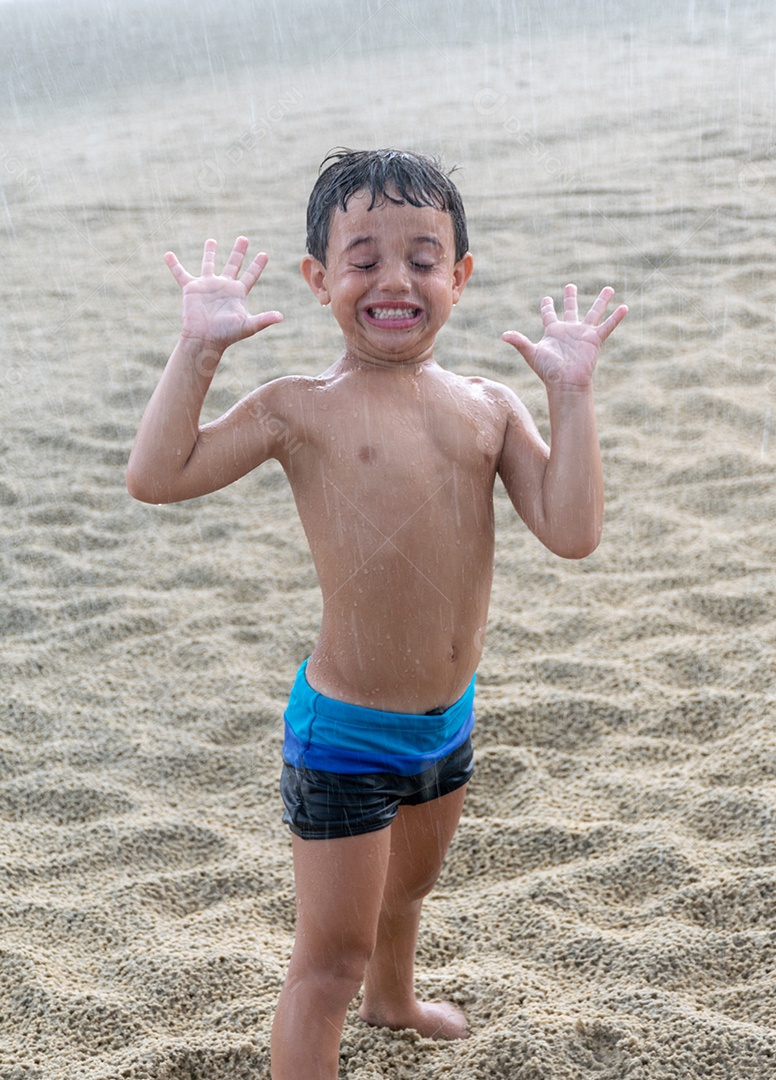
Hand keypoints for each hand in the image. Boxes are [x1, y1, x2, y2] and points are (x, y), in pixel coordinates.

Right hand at [165, 236, 283, 348]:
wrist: (204, 339)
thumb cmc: (226, 334)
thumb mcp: (248, 326)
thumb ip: (264, 319)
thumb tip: (282, 317)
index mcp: (237, 293)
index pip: (251, 275)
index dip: (258, 265)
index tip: (264, 254)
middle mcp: (223, 287)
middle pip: (233, 264)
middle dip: (239, 252)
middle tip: (244, 238)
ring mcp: (207, 286)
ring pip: (208, 264)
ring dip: (209, 252)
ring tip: (211, 240)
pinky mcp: (192, 288)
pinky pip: (181, 273)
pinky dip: (174, 265)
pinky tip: (167, 254)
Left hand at [502, 284, 626, 388]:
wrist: (566, 382)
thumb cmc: (548, 370)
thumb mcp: (531, 353)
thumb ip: (519, 342)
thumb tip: (503, 335)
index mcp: (553, 332)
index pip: (549, 315)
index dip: (547, 306)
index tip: (547, 298)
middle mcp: (569, 331)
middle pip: (571, 309)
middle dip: (570, 297)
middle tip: (570, 285)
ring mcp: (583, 334)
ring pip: (594, 313)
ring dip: (602, 301)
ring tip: (609, 288)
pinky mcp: (594, 340)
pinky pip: (607, 326)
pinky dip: (616, 317)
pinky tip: (625, 307)